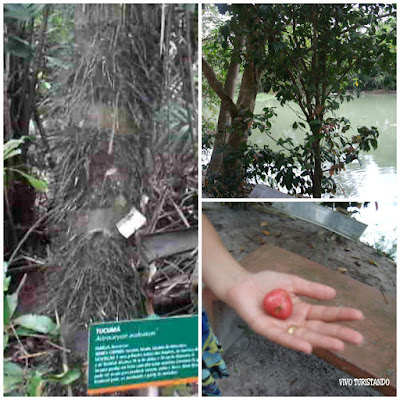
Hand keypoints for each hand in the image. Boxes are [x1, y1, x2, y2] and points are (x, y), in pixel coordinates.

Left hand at [225, 270, 363, 353]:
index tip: (359, 315)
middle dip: (338, 333)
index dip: (341, 315)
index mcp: (301, 309)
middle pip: (319, 329)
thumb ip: (310, 289)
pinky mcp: (266, 330)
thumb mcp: (291, 281)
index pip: (324, 314)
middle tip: (358, 338)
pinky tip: (308, 346)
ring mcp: (281, 327)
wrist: (241, 283)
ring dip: (322, 341)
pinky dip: (295, 342)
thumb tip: (333, 293)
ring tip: (340, 344)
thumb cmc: (265, 282)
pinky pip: (282, 338)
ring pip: (304, 336)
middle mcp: (294, 321)